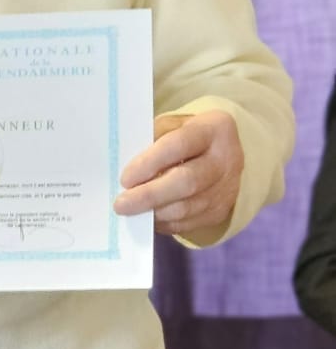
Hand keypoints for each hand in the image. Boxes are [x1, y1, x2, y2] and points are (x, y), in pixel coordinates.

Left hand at [115, 110, 243, 237]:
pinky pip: (187, 223)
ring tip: (130, 211)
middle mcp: (225, 159)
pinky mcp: (220, 211)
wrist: (226, 155)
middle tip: (121, 204)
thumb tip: (124, 163)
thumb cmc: (190, 137)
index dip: (149, 163)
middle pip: (186, 182)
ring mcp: (225, 188)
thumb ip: (153, 137)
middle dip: (149, 195)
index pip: (179, 145)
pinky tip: (147, 217)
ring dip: (153, 212)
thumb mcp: (175, 124)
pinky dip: (163, 223)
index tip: (125, 178)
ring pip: (186, 208)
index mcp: (213, 129)